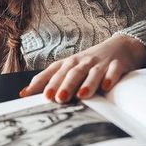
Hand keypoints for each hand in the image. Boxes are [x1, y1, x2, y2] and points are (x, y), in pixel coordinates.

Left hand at [19, 34, 145, 102]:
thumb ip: (50, 80)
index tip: (30, 95)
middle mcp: (83, 62)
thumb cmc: (90, 61)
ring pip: (92, 72)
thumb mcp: (70, 67)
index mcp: (70, 63)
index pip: (53, 72)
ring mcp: (100, 63)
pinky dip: (110, 78)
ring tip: (82, 95)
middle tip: (57, 99)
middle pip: (72, 73)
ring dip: (87, 83)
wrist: (121, 46)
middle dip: (64, 85)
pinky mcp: (117, 65)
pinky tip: (107, 86)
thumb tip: (24, 93)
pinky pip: (114, 71)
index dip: (42, 82)